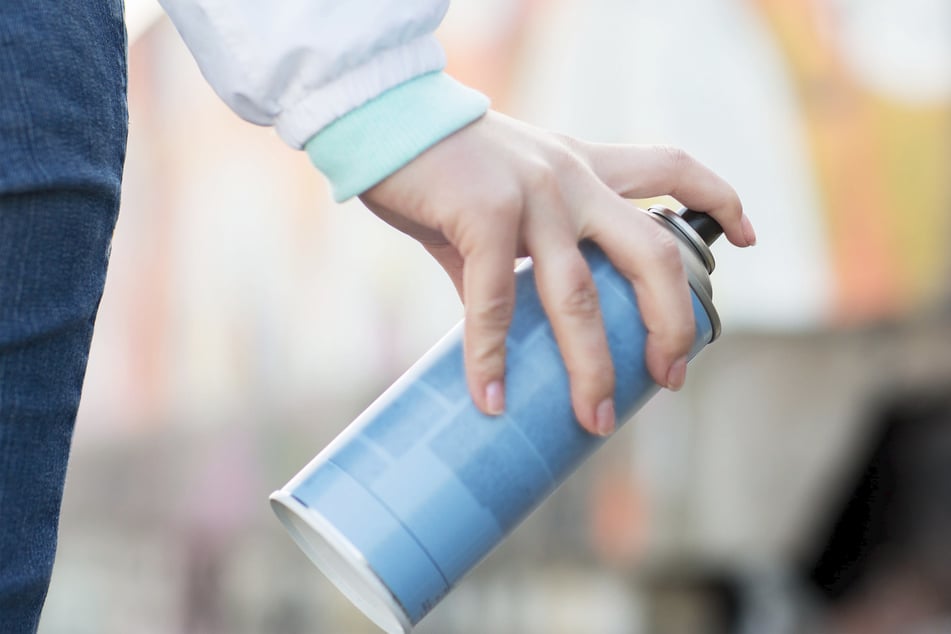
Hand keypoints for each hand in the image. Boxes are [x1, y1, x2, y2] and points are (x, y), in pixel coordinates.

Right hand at [360, 111, 754, 435]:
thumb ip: (513, 261)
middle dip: (673, 321)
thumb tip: (505, 331)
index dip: (719, 200)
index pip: (672, 169)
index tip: (749, 236)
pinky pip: (494, 302)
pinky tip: (492, 399)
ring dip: (593, 367)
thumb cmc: (441, 165)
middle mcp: (572, 179)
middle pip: (654, 253)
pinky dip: (491, 358)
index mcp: (584, 169)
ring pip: (581, 296)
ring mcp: (534, 196)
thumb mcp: (499, 203)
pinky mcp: (485, 214)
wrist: (384, 118)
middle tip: (673, 375)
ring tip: (597, 419)